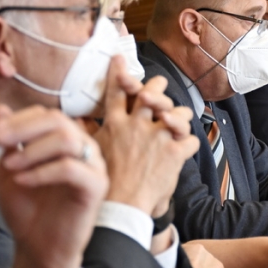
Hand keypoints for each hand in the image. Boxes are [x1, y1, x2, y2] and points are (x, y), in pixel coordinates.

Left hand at [0, 104, 107, 267]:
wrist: (38, 249)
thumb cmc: (28, 210)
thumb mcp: (10, 170)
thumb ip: (8, 142)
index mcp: (67, 140)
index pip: (47, 115)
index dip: (18, 119)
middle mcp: (84, 148)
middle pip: (58, 121)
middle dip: (23, 128)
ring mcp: (94, 166)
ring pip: (67, 139)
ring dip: (32, 149)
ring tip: (10, 165)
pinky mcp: (96, 187)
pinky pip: (71, 168)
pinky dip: (42, 171)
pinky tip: (23, 180)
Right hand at [94, 56, 199, 216]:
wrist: (119, 208)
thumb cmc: (103, 186)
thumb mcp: (91, 155)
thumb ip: (88, 134)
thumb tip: (77, 120)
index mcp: (115, 125)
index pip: (115, 92)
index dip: (118, 73)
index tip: (119, 59)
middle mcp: (136, 126)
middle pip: (151, 93)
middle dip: (158, 87)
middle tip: (160, 87)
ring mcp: (156, 137)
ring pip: (177, 113)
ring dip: (180, 116)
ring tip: (178, 121)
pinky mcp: (173, 153)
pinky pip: (190, 140)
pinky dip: (189, 144)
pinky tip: (185, 149)